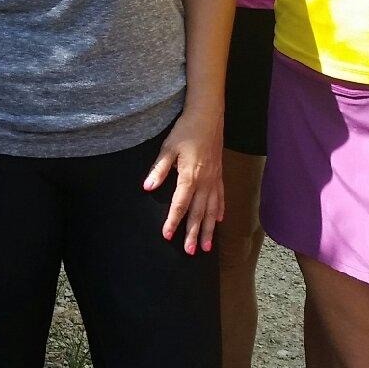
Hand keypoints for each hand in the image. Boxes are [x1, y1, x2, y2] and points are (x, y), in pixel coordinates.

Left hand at [145, 110, 224, 253]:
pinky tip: (218, 221)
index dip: (173, 221)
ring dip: (208, 229)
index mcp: (190, 176)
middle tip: (190, 251)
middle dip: (193, 233)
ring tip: (205, 246)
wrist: (208, 116)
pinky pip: (221, 197)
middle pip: (198, 213)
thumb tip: (148, 187)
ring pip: (211, 210)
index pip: (180, 204)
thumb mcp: (168, 148)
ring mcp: (214, 179)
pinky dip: (219, 211)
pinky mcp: (219, 174)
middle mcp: (204, 182)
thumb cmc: (186, 130)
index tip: (167, 235)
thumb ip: (159, 169)